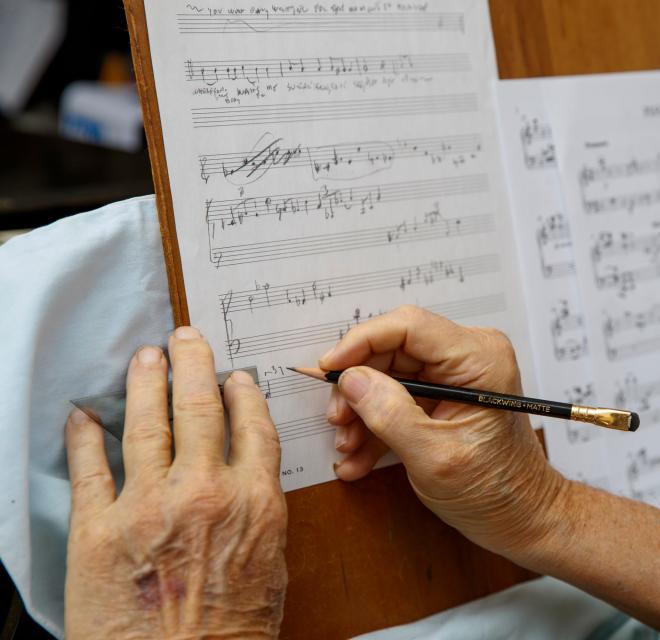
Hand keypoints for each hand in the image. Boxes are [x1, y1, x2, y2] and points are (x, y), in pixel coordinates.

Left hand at [64, 327, 286, 638]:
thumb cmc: (230, 635)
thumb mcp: (270, 569)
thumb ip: (259, 515)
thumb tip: (247, 480)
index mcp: (253, 501)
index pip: (250, 425)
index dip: (242, 393)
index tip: (235, 377)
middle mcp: (202, 491)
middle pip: (199, 407)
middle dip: (193, 365)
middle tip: (186, 341)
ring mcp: (146, 505)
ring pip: (146, 422)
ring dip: (145, 382)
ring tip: (145, 358)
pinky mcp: (97, 528)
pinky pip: (89, 467)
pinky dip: (84, 436)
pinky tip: (84, 416)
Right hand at [322, 306, 568, 561]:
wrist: (521, 517)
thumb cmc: (495, 491)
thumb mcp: (434, 456)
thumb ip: (389, 414)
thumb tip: (350, 379)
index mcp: (479, 359)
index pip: (409, 326)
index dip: (361, 341)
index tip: (329, 367)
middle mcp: (469, 356)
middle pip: (393, 349)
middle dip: (358, 386)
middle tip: (337, 420)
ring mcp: (456, 375)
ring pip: (389, 374)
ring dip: (362, 411)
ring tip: (347, 448)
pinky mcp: (444, 394)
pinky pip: (398, 396)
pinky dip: (376, 424)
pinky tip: (358, 458)